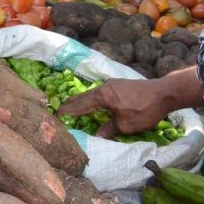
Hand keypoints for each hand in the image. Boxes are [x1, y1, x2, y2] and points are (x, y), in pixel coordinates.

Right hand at [57, 78, 171, 138]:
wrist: (164, 93)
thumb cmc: (144, 110)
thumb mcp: (126, 125)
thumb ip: (109, 130)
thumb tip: (97, 137)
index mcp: (102, 96)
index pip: (80, 105)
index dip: (68, 111)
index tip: (57, 115)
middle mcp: (103, 87)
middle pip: (83, 96)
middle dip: (71, 103)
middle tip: (60, 109)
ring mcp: (111, 84)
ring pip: (91, 93)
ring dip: (82, 100)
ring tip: (73, 105)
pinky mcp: (119, 84)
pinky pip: (99, 91)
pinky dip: (92, 98)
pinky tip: (93, 101)